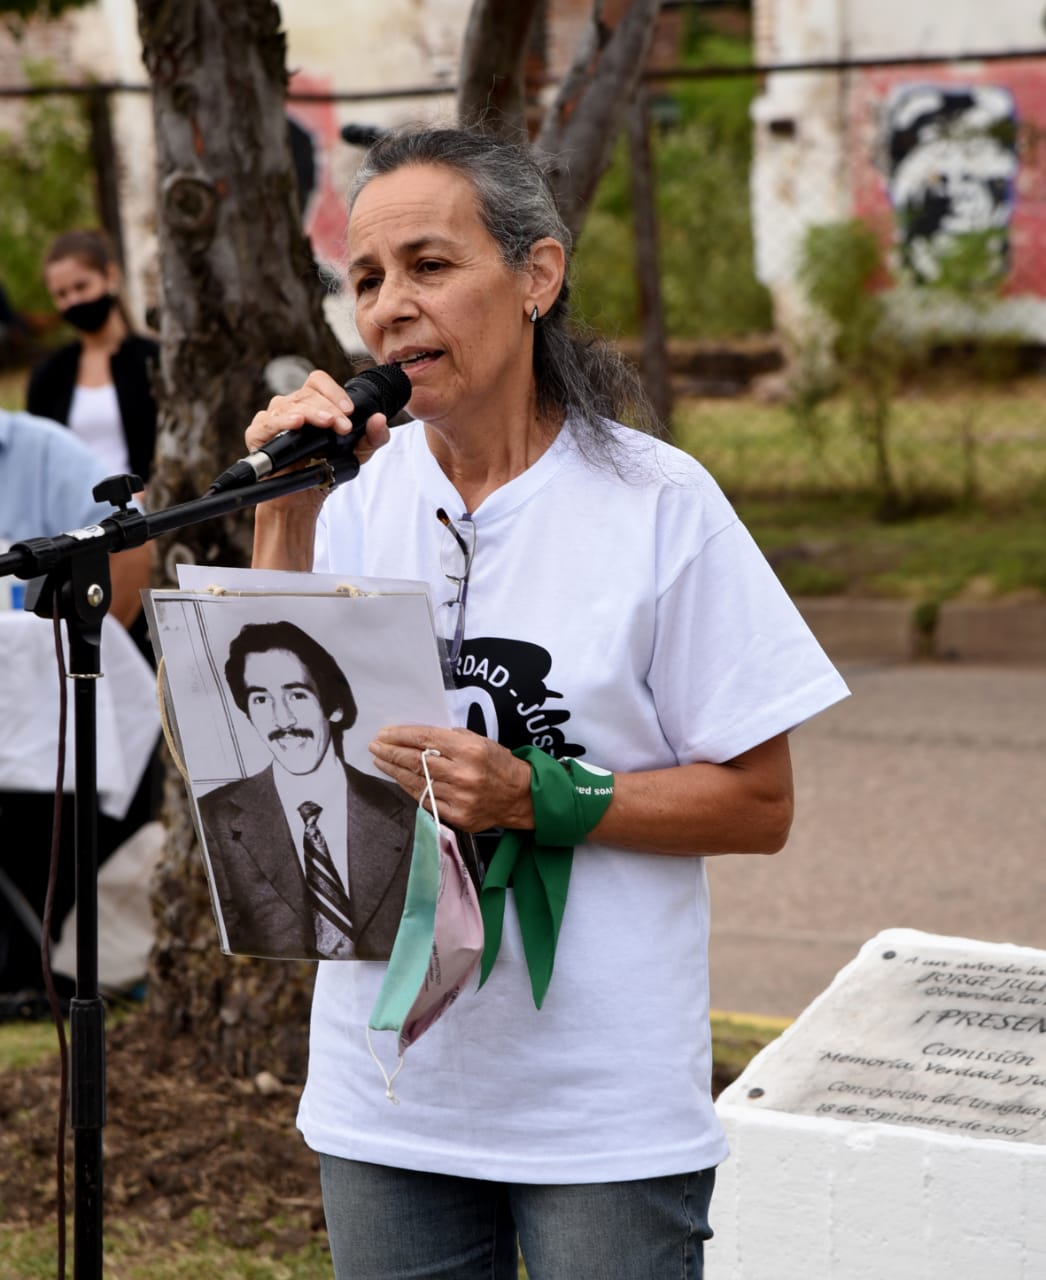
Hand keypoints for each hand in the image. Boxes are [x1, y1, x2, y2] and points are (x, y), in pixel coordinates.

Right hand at [245, 368, 391, 464]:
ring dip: (312, 413)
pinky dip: (282, 421)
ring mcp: (273, 418)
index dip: (334, 391)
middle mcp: (291, 406)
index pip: (318, 382)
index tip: (350, 410)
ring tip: (328, 424)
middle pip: (307, 393)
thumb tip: (380, 419)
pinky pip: (267, 422)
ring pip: (290, 404)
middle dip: (330, 409)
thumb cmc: (326, 469)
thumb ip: (374, 437)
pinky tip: (297, 423)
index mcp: (312, 403)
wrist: (303, 499)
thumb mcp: (358, 453)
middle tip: (344, 427)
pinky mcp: (258, 434)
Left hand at [370, 725, 533, 832]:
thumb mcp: (479, 740)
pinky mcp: (458, 816)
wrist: (519, 796)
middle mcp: (463, 774)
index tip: (384, 733)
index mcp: (469, 750)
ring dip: (395, 771)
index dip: (401, 736)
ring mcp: (459, 797)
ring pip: (418, 782)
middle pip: (417, 762)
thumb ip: (450, 738)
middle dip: (391, 752)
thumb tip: (417, 737)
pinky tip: (400, 779)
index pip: (425, 740)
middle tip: (375, 746)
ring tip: (381, 761)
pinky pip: (426, 801)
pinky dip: (411, 789)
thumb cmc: (498, 763)